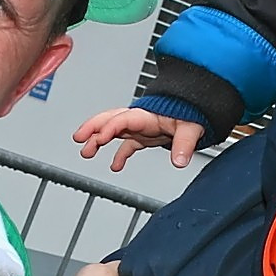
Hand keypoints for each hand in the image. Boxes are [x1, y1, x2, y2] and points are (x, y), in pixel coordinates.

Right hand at [75, 106, 205, 171]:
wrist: (197, 109)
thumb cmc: (193, 113)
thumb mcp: (191, 127)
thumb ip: (184, 144)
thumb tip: (179, 161)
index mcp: (148, 115)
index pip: (123, 119)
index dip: (110, 127)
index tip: (99, 138)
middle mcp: (140, 119)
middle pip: (110, 119)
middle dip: (92, 127)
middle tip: (79, 137)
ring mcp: (140, 127)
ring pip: (113, 130)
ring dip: (98, 139)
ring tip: (86, 151)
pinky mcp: (144, 135)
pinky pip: (126, 144)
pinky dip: (119, 154)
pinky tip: (114, 166)